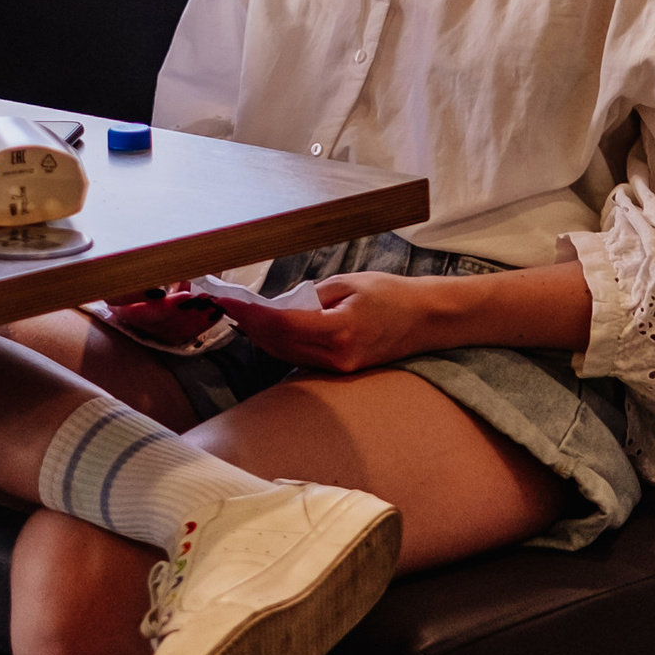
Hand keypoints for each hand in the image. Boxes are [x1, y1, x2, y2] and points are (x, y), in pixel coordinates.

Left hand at [231, 272, 445, 376]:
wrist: (426, 319)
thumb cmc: (391, 295)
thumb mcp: (348, 283)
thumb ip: (309, 296)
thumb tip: (277, 305)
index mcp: (340, 330)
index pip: (281, 325)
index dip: (250, 314)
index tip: (228, 301)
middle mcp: (337, 356)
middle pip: (278, 345)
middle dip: (249, 325)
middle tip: (228, 305)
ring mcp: (339, 368)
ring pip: (286, 355)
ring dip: (261, 337)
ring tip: (242, 315)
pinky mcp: (341, 371)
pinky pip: (300, 359)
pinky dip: (280, 344)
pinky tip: (268, 329)